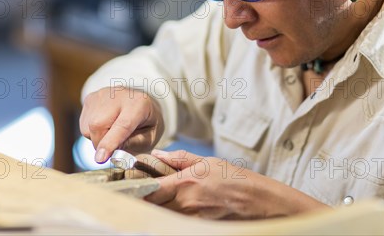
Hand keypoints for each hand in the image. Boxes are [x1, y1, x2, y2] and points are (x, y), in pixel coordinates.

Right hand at [79, 87, 164, 162]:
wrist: (140, 101)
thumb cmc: (146, 121)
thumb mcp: (150, 136)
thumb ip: (133, 145)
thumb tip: (113, 153)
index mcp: (138, 104)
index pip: (122, 125)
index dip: (110, 143)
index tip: (100, 159)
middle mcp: (119, 95)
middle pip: (98, 125)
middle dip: (102, 144)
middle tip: (113, 147)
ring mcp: (102, 94)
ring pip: (88, 127)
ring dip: (97, 138)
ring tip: (112, 132)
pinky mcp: (90, 97)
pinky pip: (84, 124)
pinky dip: (92, 132)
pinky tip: (105, 125)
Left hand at [144, 150, 328, 218]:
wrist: (257, 201)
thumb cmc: (235, 178)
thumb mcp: (208, 161)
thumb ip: (180, 159)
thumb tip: (157, 155)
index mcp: (184, 184)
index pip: (149, 190)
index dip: (135, 189)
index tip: (126, 184)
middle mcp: (184, 204)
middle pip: (152, 206)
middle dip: (144, 199)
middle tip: (138, 191)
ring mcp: (191, 219)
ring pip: (163, 215)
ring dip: (158, 207)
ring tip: (158, 198)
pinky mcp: (197, 227)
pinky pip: (176, 222)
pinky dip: (172, 215)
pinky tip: (175, 207)